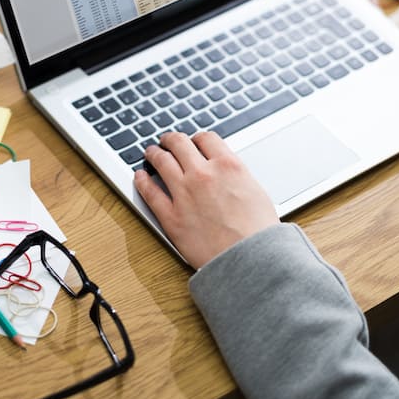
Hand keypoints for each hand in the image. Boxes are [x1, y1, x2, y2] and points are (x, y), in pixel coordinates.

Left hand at [133, 131, 277, 268]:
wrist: (250, 260)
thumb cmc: (258, 232)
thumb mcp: (256, 191)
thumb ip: (236, 176)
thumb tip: (225, 172)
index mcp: (228, 165)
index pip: (206, 138)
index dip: (197, 138)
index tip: (193, 141)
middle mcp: (203, 174)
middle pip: (180, 144)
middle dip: (171, 140)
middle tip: (167, 141)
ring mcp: (184, 193)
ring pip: (161, 161)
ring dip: (154, 153)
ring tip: (151, 153)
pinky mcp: (171, 216)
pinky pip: (149, 192)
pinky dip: (142, 181)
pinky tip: (140, 176)